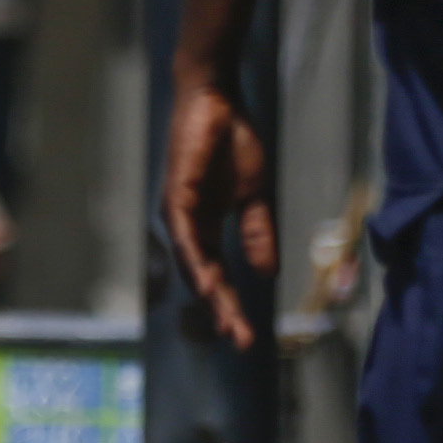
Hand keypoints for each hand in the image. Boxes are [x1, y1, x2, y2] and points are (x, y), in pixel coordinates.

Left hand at [157, 75, 274, 351]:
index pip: (219, 276)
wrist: (218, 103)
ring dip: (210, 294)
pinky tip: (207, 283)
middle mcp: (189, 227)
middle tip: (241, 339)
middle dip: (223, 310)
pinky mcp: (176, 196)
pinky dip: (196, 261)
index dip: (232, 305)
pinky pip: (185, 237)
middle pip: (204, 279)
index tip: (249, 334)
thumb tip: (267, 272)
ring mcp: (180, 214)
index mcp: (207, 228)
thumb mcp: (255, 196)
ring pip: (194, 265)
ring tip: (227, 320)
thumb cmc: (233, 142)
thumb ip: (258, 233)